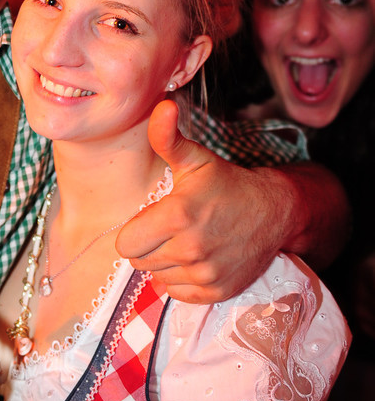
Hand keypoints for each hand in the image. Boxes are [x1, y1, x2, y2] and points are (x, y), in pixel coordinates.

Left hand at [115, 100, 294, 302]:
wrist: (274, 212)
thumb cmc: (227, 184)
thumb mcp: (195, 159)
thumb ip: (168, 137)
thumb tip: (161, 107)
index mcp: (178, 215)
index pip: (125, 244)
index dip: (135, 231)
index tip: (153, 219)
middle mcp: (191, 249)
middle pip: (139, 261)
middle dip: (148, 246)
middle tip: (171, 229)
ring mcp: (205, 274)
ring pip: (157, 278)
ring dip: (165, 263)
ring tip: (187, 241)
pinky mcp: (217, 292)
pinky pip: (177, 293)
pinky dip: (182, 280)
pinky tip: (198, 258)